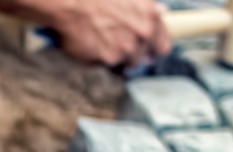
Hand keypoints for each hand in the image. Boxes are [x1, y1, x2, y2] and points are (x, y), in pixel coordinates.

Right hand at [41, 0, 171, 67]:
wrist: (70, 0)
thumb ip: (147, 7)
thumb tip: (160, 11)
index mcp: (150, 16)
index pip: (162, 46)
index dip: (152, 48)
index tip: (146, 48)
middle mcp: (141, 35)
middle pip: (143, 58)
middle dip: (132, 52)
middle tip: (116, 42)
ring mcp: (125, 49)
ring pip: (124, 62)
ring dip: (115, 55)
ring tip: (100, 40)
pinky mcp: (107, 59)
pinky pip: (105, 64)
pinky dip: (98, 57)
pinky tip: (89, 42)